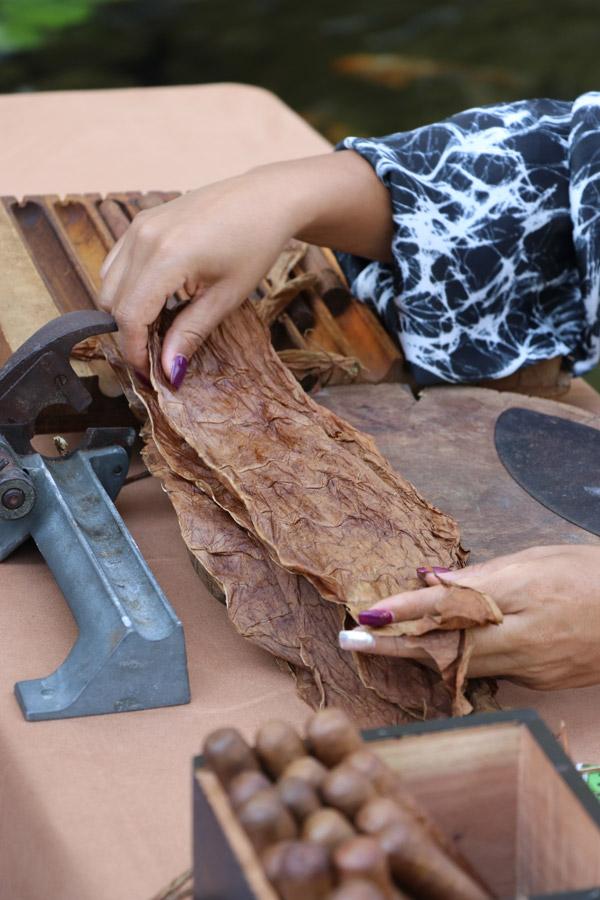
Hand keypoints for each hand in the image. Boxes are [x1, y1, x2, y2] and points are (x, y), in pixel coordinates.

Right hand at [98, 151, 392, 381]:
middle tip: (155, 355)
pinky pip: (117, 263)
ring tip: (158, 329)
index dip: (134, 351)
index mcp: (167, 256)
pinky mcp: (141, 221)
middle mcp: (143, 237)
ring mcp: (138, 226)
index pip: (130, 316)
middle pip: (112, 302)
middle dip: (128, 334)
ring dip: (125, 311)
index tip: (148, 375)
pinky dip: (128, 288)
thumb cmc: (254, 245)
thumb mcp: (226, 297)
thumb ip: (190, 334)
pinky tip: (157, 300)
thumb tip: (169, 372)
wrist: (265, 198)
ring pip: (109, 283)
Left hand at [339, 545, 599, 689]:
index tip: (367, 615)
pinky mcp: (540, 684)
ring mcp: (532, 667)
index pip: (450, 603)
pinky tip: (437, 654)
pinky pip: (488, 674)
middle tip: (351, 643)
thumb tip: (429, 580)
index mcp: (521, 593)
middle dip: (395, 647)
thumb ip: (481, 576)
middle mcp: (523, 637)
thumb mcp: (533, 560)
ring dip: (420, 657)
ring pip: (462, 666)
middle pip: (446, 646)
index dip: (405, 611)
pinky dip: (460, 663)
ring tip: (377, 647)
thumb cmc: (586, 572)